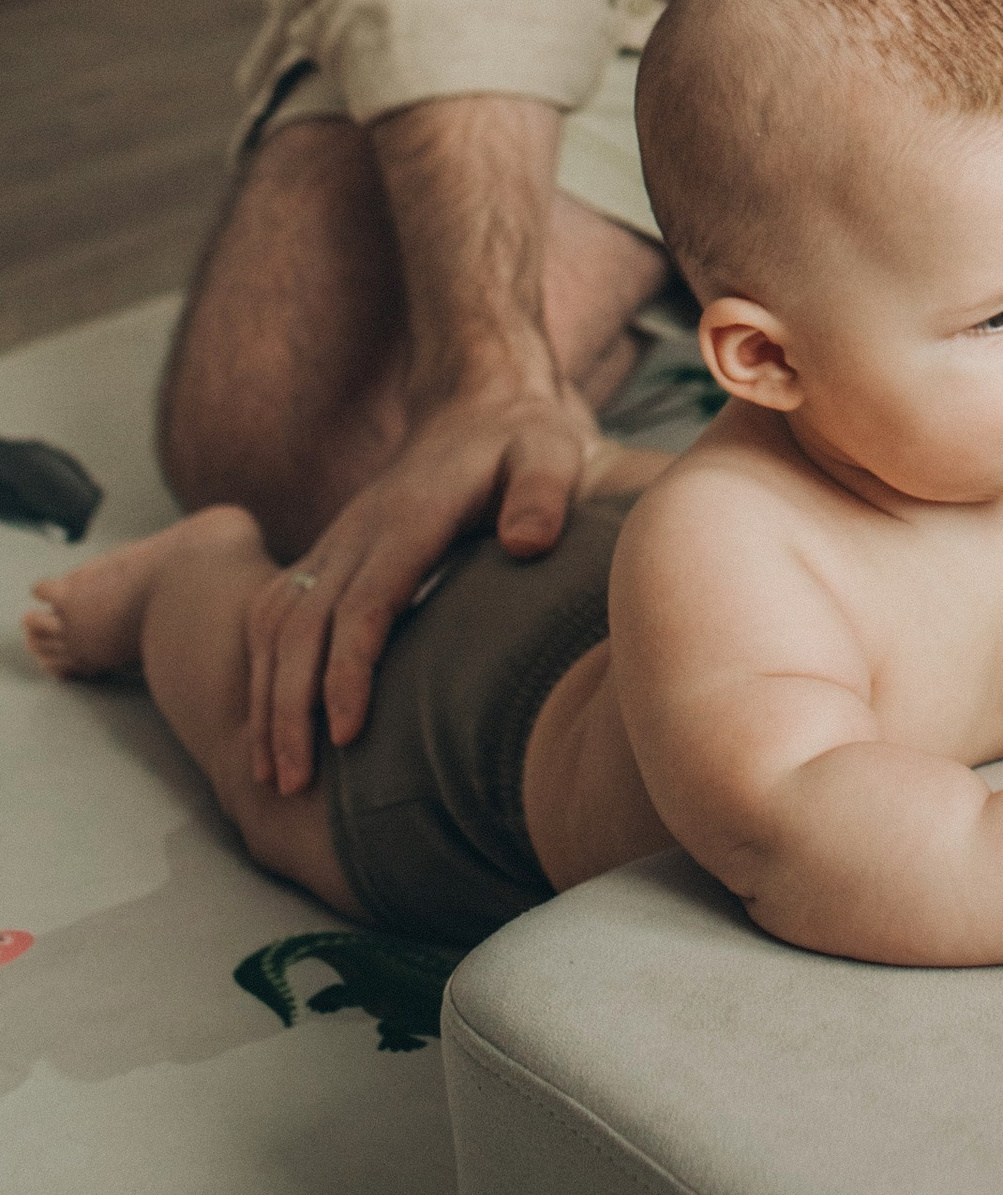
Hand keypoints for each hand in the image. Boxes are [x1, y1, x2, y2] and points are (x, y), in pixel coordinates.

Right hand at [246, 371, 596, 797]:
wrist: (480, 407)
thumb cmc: (526, 444)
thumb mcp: (551, 453)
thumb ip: (544, 491)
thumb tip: (527, 543)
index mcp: (410, 517)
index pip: (365, 602)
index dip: (349, 670)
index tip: (346, 735)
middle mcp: (358, 533)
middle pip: (302, 624)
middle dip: (290, 707)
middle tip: (293, 787)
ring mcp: (337, 544)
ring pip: (276, 624)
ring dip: (266, 699)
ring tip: (272, 777)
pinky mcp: (329, 558)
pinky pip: (274, 616)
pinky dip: (260, 674)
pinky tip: (270, 731)